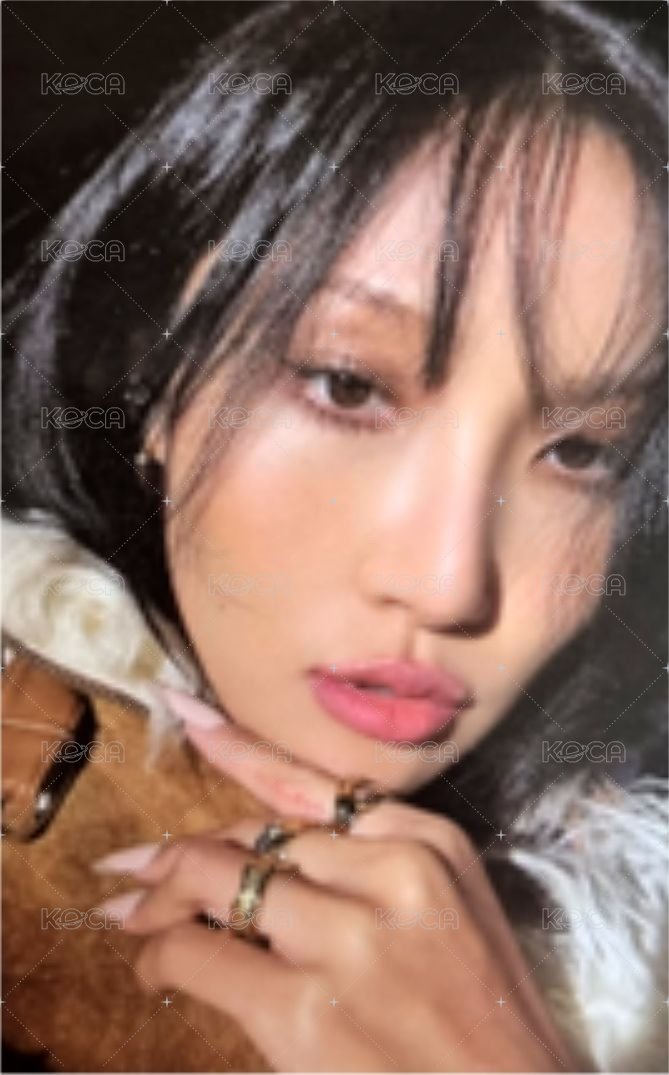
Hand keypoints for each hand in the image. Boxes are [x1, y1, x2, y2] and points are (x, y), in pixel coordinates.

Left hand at [94, 689, 575, 1071]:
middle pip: (257, 834)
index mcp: (430, 841)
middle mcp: (392, 871)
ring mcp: (347, 938)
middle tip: (132, 867)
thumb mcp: (452, 920)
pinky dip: (163, 956)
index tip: (186, 717)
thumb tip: (272, 864)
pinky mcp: (305, 1009)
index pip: (313, 782)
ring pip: (216, 879)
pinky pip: (200, 956)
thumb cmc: (486, 1030)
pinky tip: (156, 968)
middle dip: (184, 853)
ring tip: (132, 912)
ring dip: (160, 898)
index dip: (238, 749)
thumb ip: (377, 875)